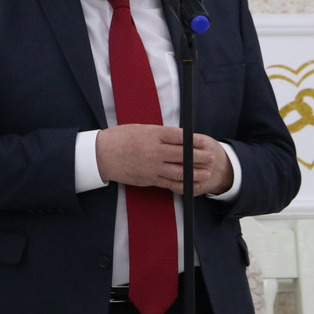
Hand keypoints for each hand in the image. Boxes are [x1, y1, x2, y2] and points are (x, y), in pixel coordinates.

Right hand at [96, 124, 233, 195]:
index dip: (196, 140)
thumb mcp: (142, 129)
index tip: (206, 141)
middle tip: (211, 157)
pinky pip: (169, 183)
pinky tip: (191, 184)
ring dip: (195, 173)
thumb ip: (161, 134)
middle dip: (200, 156)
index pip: (181, 137)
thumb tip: (181, 138)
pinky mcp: (148, 179)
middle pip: (183, 154)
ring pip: (179, 171)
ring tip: (207, 172)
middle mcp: (154, 150)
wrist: (101, 154)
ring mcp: (152, 166)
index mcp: (153, 134)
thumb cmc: (120, 138)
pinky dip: (182, 185)